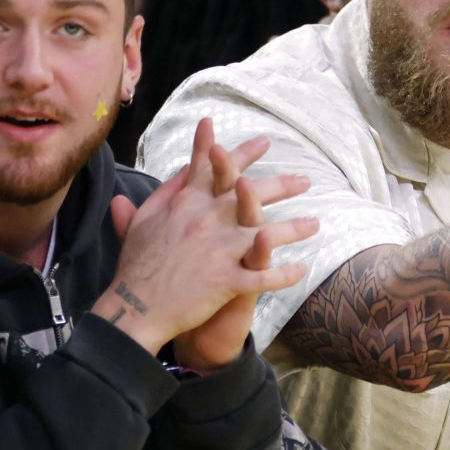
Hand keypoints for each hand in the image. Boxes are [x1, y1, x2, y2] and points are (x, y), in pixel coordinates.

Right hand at [96, 117, 317, 353]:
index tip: (264, 142)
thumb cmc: (136, 265)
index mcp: (187, 203)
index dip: (240, 153)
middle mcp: (206, 220)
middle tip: (304, 180)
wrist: (135, 307)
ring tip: (314, 225)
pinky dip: (285, 275)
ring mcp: (219, 251)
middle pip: (251, 194)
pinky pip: (264, 277)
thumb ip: (167, 192)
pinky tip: (302, 270)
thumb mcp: (145, 220)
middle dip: (281, 185)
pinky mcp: (226, 281)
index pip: (217, 170)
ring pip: (267, 234)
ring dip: (294, 229)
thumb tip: (185, 169)